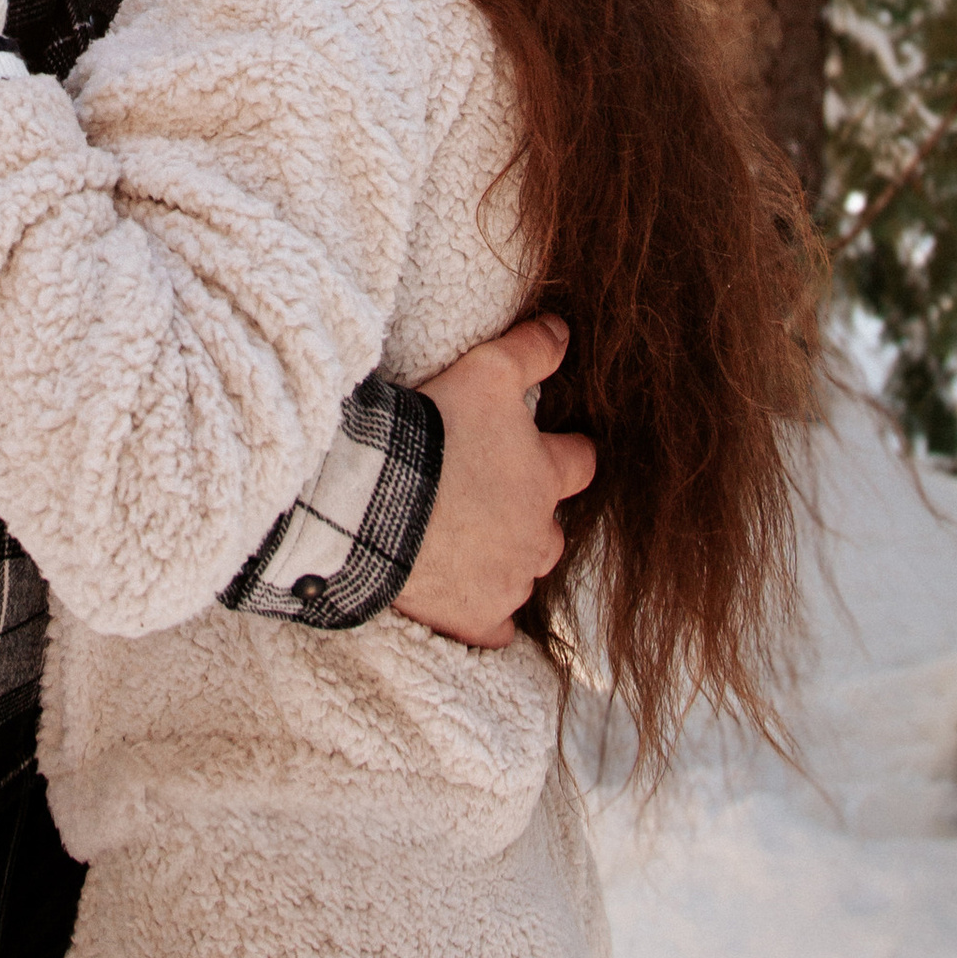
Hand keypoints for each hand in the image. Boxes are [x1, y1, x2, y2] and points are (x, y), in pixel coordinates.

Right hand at [394, 315, 595, 650]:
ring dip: (503, 559)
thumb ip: (531, 350)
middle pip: (551, 528)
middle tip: (492, 497)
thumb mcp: (485, 371)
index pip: (581, 464)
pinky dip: (481, 614)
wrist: (375, 499)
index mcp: (546, 477)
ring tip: (464, 540)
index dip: (568, 453)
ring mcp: (508, 582)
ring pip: (521, 573)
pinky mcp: (475, 620)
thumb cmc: (435, 431)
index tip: (558, 449)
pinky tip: (463, 599)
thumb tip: (564, 330)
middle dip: (529, 514)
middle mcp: (538, 535)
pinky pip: (492, 627)